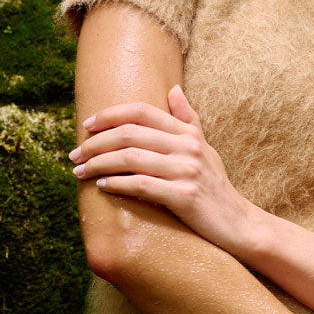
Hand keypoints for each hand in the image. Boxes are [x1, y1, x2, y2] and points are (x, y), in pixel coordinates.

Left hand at [68, 85, 260, 257]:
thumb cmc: (215, 187)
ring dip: (98, 164)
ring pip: (130, 158)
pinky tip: (103, 186)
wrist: (238, 223)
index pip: (141, 112)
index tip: (86, 125)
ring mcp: (187, 171)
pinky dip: (117, 184)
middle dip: (95, 143)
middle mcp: (188, 147)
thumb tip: (173, 89)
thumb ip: (187, 119)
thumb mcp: (205, 148)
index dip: (109, 115)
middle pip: (130, 133)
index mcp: (188, 133)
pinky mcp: (184, 197)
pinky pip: (141, 185)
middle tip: (75, 155)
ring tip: (80, 172)